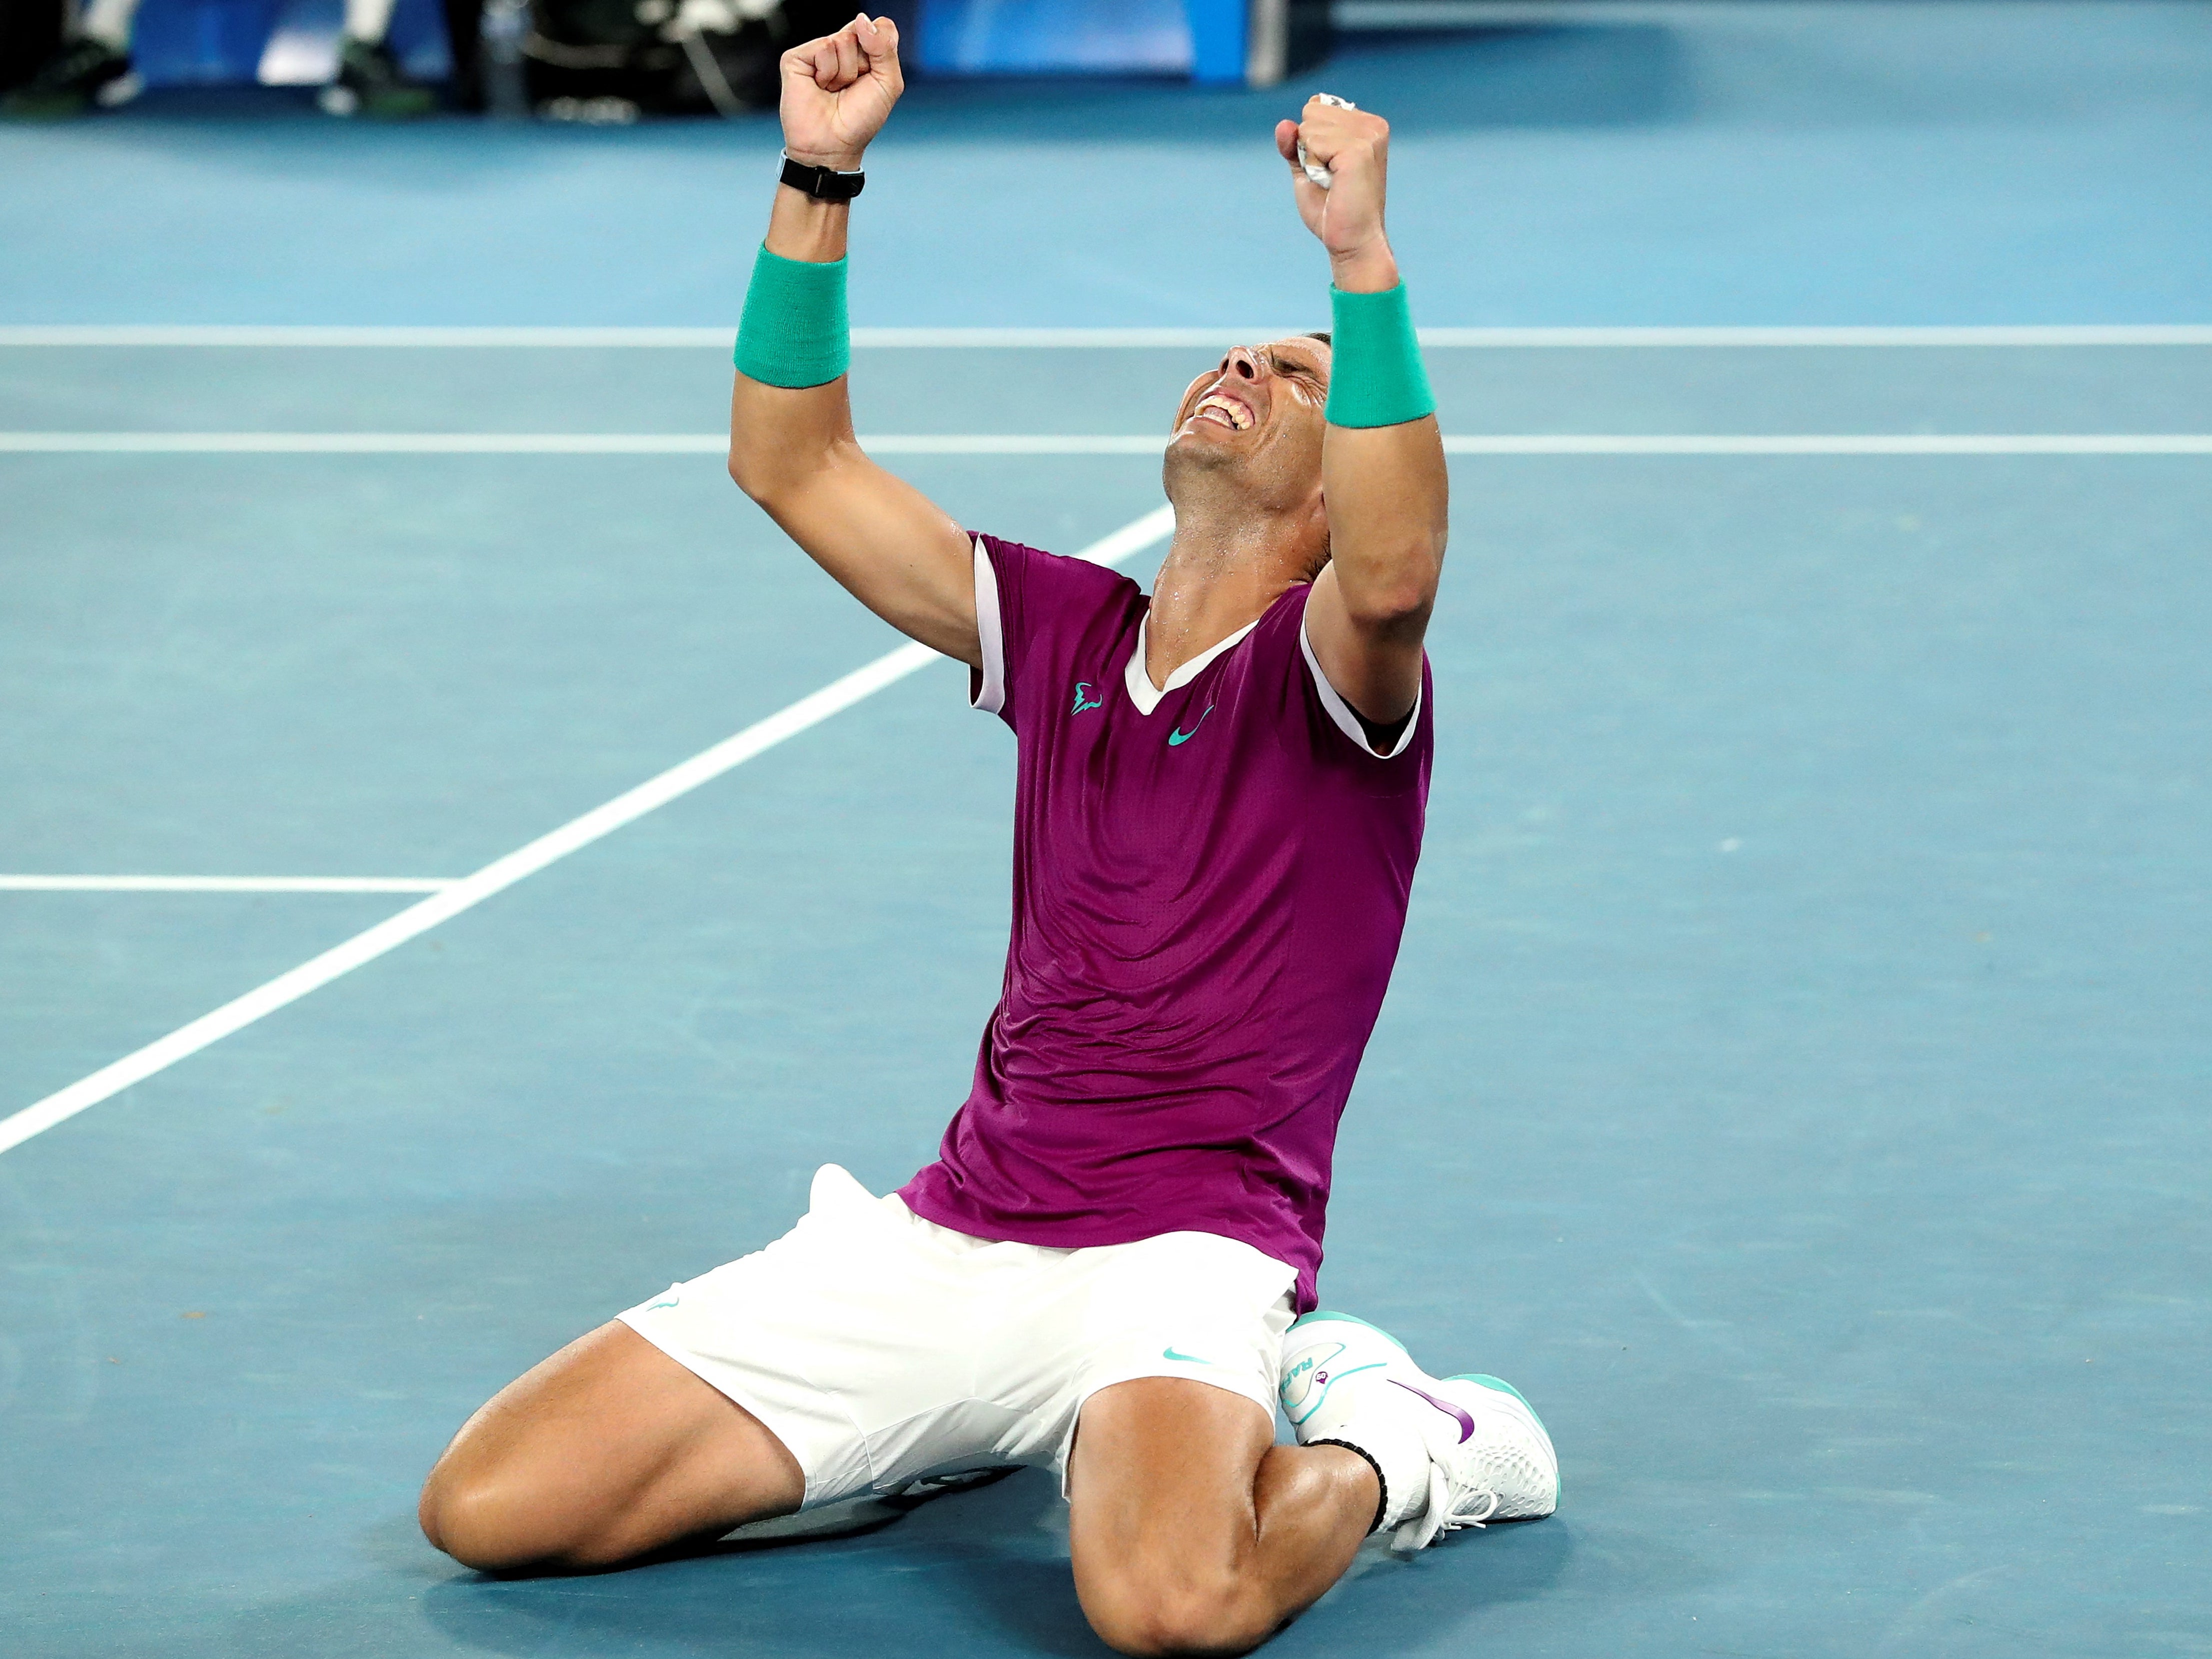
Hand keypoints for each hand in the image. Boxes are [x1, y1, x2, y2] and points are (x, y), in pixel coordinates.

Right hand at [780, 13, 902, 173]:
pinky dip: (827, 72)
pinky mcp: (797, 57)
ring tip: (834, 91)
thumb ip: (885, 47)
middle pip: (861, 31)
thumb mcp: (888, 83)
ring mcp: (817, 51)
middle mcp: (840, 48)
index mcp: (863, 51)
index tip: (872, 77)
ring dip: (844, 73)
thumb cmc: (860, 119)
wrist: (832, 145)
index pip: (880, 27)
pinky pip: (823, 47)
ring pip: (842, 40)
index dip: (881, 48)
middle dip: (863, 64)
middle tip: (851, 87)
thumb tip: (862, 19)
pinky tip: (820, 87)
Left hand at [1275, 99, 1398, 291]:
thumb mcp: (1307, 169)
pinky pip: (1312, 141)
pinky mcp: (1358, 150)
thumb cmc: (1333, 209)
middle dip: (1310, 149)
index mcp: (1366, 124)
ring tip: (1333, 182)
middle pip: (1310, 113)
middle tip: (1331, 178)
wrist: (1352, 241)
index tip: (1329, 167)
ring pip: (1309, 127)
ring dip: (1312, 159)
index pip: (1316, 107)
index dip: (1310, 141)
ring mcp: (1367, 135)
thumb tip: (1284, 124)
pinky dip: (1313, 166)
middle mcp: (1372, 125)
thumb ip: (1294, 144)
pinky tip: (1333, 183)